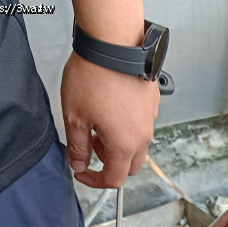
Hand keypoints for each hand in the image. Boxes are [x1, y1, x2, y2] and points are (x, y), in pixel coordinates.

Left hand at [60, 52, 159, 188]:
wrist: (113, 44)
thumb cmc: (94, 77)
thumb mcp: (74, 117)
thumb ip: (77, 147)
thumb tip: (78, 164)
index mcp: (124, 145)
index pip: (114, 179)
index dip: (95, 181)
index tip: (82, 173)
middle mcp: (142, 136)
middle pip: (130, 166)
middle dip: (110, 164)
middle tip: (91, 147)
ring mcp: (151, 119)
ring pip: (137, 145)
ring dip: (119, 144)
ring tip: (99, 123)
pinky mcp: (153, 103)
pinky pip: (142, 124)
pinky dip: (128, 126)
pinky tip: (111, 108)